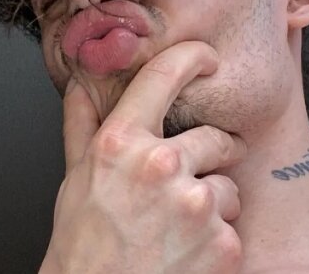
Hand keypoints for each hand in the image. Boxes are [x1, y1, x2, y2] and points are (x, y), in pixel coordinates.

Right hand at [39, 41, 246, 273]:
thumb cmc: (83, 244)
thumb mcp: (76, 178)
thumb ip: (80, 124)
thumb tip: (80, 85)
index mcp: (121, 143)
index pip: (163, 76)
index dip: (191, 57)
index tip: (206, 57)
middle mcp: (160, 165)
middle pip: (215, 137)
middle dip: (211, 154)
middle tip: (187, 179)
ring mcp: (194, 205)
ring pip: (227, 185)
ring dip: (212, 201)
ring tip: (178, 225)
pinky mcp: (222, 244)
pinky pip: (232, 225)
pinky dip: (216, 237)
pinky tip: (187, 251)